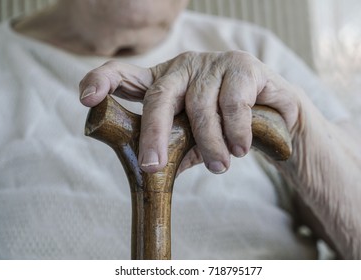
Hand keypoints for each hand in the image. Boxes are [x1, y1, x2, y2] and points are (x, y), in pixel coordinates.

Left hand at [79, 51, 300, 173]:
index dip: (102, 82)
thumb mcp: (194, 141)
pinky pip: (232, 103)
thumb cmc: (224, 127)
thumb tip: (151, 173)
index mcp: (164, 82)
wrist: (273, 115)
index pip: (125, 75)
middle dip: (154, 134)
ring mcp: (212, 62)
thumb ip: (174, 151)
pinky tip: (240, 148)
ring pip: (200, 106)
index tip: (87, 99)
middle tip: (153, 166)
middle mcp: (183, 67)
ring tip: (220, 166)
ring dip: (209, 144)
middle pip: (159, 96)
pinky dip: (235, 132)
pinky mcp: (242, 65)